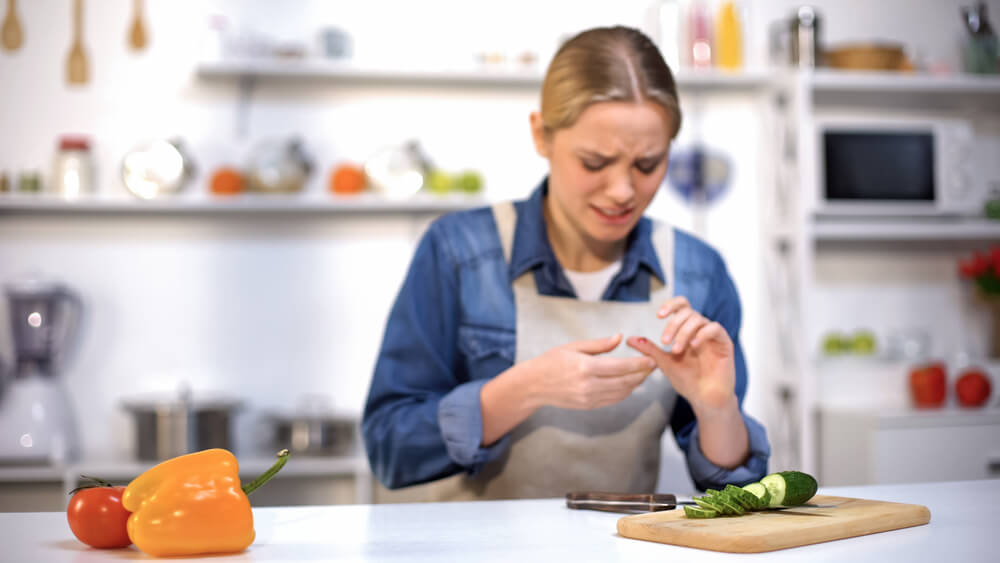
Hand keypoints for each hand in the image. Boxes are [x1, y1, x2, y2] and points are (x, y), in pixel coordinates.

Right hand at [526, 334, 656, 409]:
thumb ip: (599, 344)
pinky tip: (630, 383)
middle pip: (626, 381)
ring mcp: (589, 398)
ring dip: (636, 383)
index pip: (621, 367)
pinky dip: (626, 392)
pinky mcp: (589, 405)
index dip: (639, 364)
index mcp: (586, 367)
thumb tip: (619, 337)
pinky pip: (613, 399)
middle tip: (654, 365)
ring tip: (645, 373)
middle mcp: (589, 385)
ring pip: (622, 392)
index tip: (652, 359)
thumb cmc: (552, 361)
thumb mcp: (573, 347)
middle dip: (643, 373)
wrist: (534, 385)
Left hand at [628, 296, 735, 415]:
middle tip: (664, 341)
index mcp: (687, 329)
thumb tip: (629, 339)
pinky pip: (715, 328)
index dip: (671, 305)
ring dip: (684, 332)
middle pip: (687, 311)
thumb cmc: (687, 380)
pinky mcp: (724, 343)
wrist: (704, 398)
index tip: (659, 315)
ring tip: (676, 350)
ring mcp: (712, 335)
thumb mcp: (664, 362)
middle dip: (673, 324)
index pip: (681, 306)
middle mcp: (700, 329)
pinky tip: (693, 346)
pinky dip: (702, 334)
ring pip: (699, 319)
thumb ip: (649, 349)